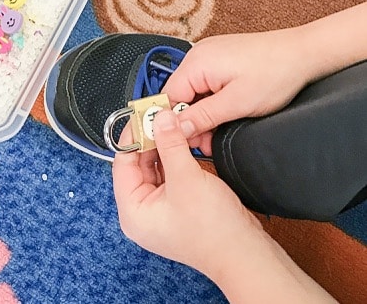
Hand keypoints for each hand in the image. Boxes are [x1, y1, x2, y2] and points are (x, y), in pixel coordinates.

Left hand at [113, 111, 336, 302]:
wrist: (245, 254)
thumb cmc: (214, 231)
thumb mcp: (186, 178)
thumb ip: (170, 144)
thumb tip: (159, 118)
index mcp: (132, 211)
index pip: (122, 162)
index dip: (132, 135)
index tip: (142, 114)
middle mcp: (141, 212)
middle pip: (137, 163)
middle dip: (150, 138)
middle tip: (158, 114)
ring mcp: (159, 209)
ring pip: (154, 167)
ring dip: (163, 145)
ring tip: (170, 123)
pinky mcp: (177, 205)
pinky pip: (168, 174)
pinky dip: (174, 157)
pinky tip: (180, 140)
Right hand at [162, 29, 310, 152]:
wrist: (303, 53)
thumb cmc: (276, 72)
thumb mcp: (237, 104)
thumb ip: (202, 117)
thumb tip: (176, 129)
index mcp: (196, 62)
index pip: (168, 97)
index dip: (174, 123)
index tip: (183, 141)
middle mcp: (198, 55)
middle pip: (179, 94)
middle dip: (190, 120)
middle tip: (207, 141)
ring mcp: (208, 55)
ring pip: (192, 91)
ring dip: (202, 112)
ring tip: (220, 128)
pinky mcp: (219, 58)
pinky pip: (204, 83)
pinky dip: (210, 100)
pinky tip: (224, 112)